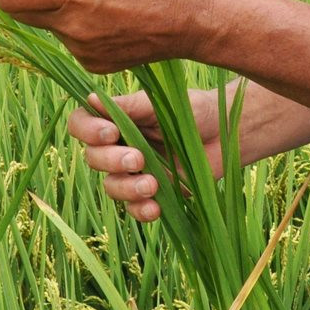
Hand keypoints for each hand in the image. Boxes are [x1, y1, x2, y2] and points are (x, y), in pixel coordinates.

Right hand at [70, 89, 226, 223]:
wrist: (227, 134)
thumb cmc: (195, 110)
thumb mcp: (163, 104)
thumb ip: (129, 105)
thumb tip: (90, 98)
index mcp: (117, 119)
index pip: (82, 124)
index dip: (87, 131)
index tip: (110, 133)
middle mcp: (119, 146)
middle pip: (94, 159)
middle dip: (111, 161)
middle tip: (138, 158)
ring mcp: (134, 172)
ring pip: (112, 187)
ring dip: (127, 188)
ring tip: (153, 184)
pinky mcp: (151, 194)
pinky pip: (134, 209)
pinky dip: (141, 210)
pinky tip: (155, 208)